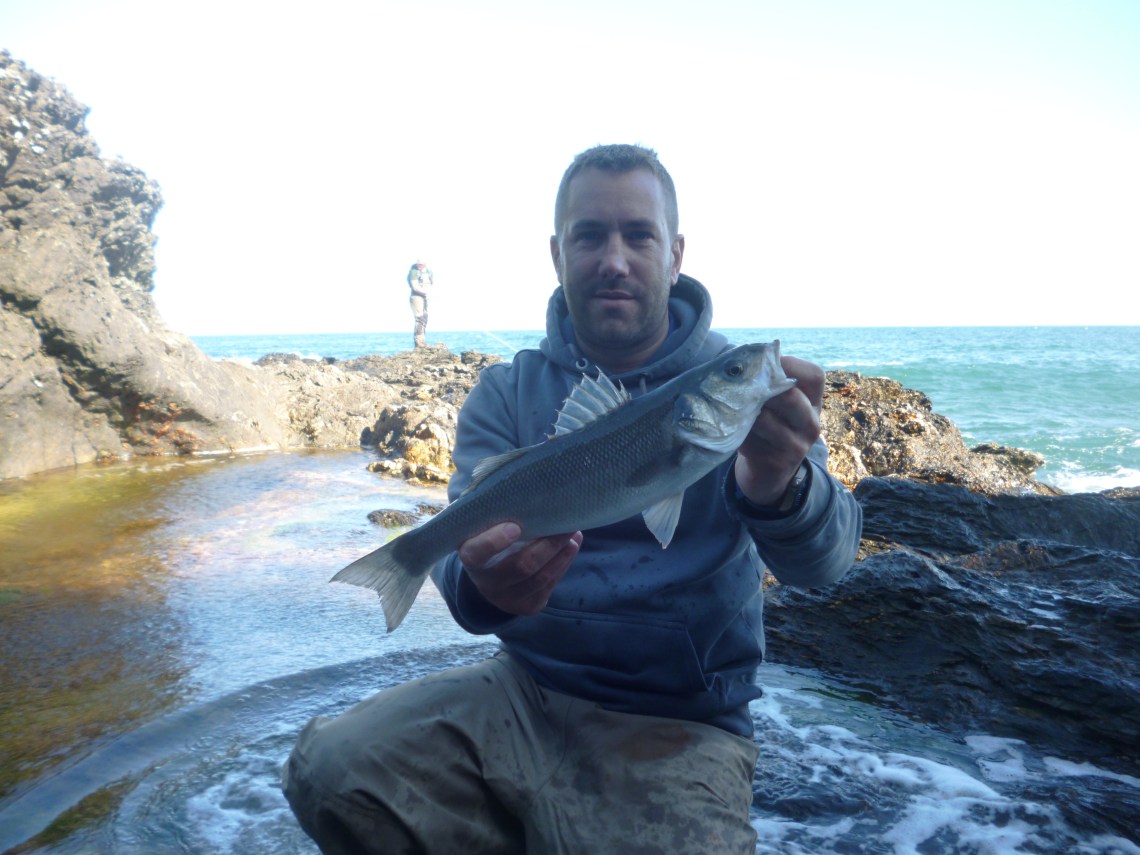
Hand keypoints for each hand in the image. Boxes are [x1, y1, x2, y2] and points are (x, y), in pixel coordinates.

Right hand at [457, 522, 582, 615]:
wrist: (490, 578)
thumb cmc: (490, 540)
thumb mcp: (485, 529)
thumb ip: (500, 517)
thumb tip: (536, 499)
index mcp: (470, 558)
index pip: (477, 553)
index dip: (494, 542)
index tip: (515, 527)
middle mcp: (486, 583)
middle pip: (521, 566)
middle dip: (548, 545)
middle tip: (566, 525)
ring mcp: (506, 599)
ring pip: (540, 578)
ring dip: (561, 556)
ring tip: (574, 536)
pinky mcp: (526, 607)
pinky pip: (548, 587)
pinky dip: (562, 565)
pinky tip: (570, 548)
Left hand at [735, 355, 823, 505]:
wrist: (768, 470)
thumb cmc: (769, 424)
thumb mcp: (777, 404)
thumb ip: (770, 383)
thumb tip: (743, 360)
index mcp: (814, 402)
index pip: (814, 375)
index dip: (788, 364)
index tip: (765, 364)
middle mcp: (811, 424)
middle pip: (789, 396)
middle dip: (760, 388)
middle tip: (741, 386)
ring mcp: (797, 445)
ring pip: (764, 418)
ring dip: (743, 410)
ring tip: (732, 407)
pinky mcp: (776, 462)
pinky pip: (750, 438)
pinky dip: (736, 430)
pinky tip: (732, 428)